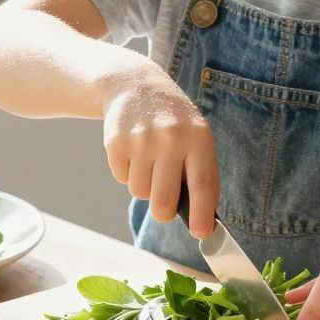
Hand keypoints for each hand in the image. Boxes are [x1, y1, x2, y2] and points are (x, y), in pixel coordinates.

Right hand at [100, 68, 219, 236]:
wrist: (136, 86)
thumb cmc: (174, 122)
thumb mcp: (196, 137)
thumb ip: (200, 174)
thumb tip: (202, 222)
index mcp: (198, 139)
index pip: (203, 183)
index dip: (202, 213)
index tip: (201, 234)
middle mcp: (170, 139)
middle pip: (164, 200)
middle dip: (164, 213)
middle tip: (165, 208)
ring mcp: (141, 140)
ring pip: (140, 193)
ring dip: (145, 187)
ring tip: (149, 162)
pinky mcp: (115, 142)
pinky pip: (121, 179)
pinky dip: (127, 173)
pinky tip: (134, 151)